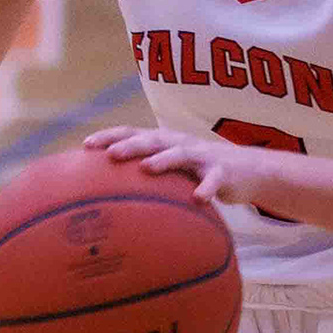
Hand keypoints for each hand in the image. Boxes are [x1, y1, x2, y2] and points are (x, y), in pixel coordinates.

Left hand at [85, 126, 254, 205]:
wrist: (247, 170)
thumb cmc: (199, 172)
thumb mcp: (172, 170)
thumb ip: (146, 176)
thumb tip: (106, 198)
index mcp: (164, 142)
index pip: (132, 133)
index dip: (109, 136)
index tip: (85, 146)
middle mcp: (180, 143)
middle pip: (152, 140)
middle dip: (130, 145)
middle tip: (110, 155)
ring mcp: (202, 156)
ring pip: (180, 154)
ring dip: (163, 160)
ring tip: (146, 168)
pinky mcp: (223, 172)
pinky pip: (214, 181)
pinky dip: (206, 189)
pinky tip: (198, 199)